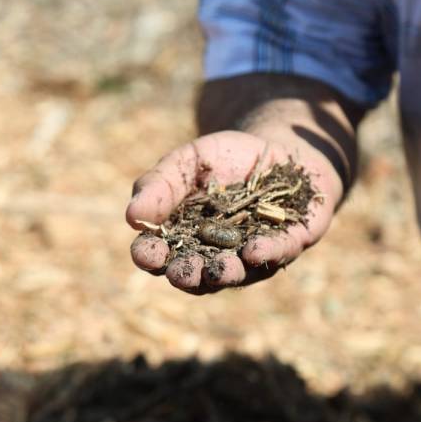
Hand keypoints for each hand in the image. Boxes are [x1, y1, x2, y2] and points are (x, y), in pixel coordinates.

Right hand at [126, 130, 342, 293]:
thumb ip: (159, 185)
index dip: (150, 256)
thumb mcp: (187, 161)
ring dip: (227, 273)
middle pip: (196, 275)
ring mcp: (252, 255)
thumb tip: (131, 217)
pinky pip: (279, 253)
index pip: (159, 254)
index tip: (145, 252)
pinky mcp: (289, 244)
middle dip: (188, 275)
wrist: (278, 146)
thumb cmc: (224, 158)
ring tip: (220, 269)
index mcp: (182, 238)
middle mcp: (214, 255)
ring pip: (237, 273)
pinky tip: (255, 250)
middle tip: (182, 273)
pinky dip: (267, 253)